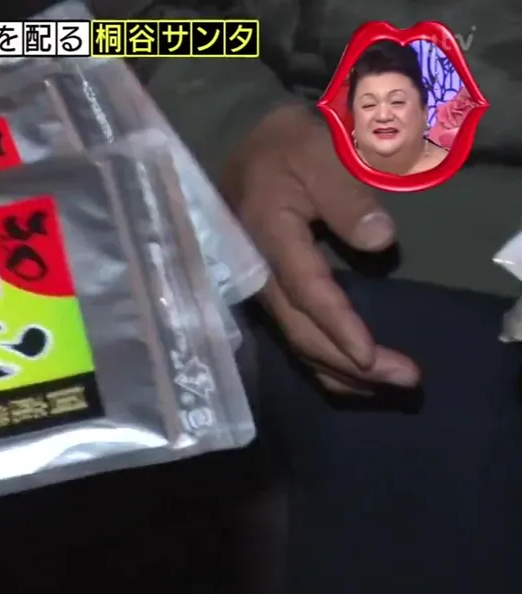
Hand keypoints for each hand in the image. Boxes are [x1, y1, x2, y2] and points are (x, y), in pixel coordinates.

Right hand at [222, 105, 419, 393]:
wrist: (247, 148)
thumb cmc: (287, 149)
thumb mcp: (319, 154)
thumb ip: (346, 196)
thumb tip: (379, 240)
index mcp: (267, 236)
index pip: (306, 291)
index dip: (339, 326)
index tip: (371, 356)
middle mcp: (256, 271)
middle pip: (300, 329)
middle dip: (350, 362)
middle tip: (405, 378)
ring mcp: (256, 287)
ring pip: (295, 341)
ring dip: (339, 370)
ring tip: (386, 388)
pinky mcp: (264, 294)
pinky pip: (291, 336)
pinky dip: (321, 362)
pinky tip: (349, 378)